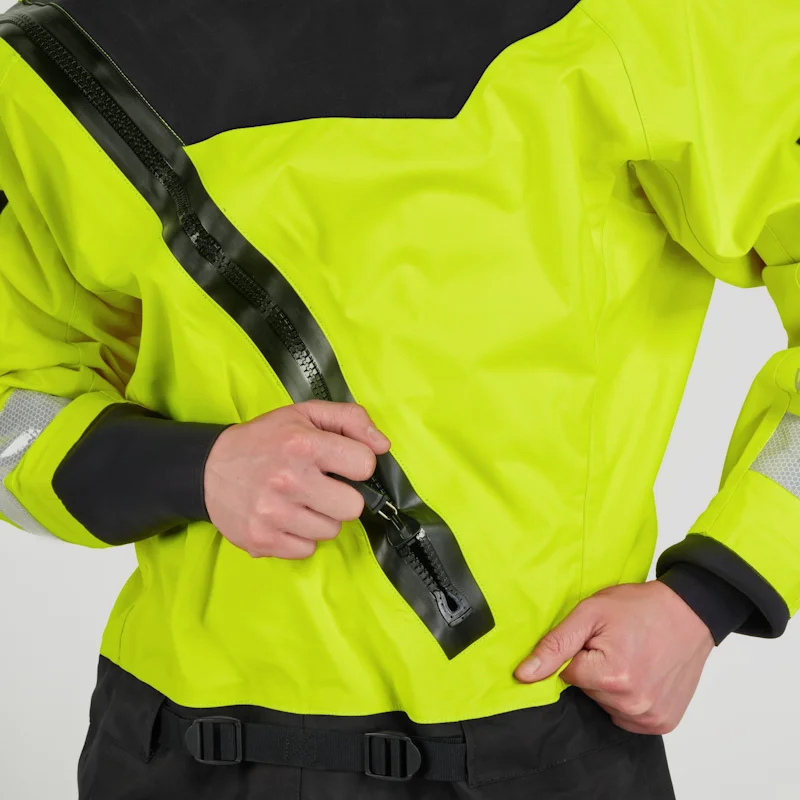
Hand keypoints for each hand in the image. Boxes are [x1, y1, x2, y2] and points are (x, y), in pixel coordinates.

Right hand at [204, 401, 390, 559]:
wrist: (208, 468)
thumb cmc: (264, 440)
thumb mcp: (305, 414)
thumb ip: (350, 419)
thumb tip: (383, 446)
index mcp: (303, 444)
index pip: (364, 465)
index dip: (356, 464)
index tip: (339, 463)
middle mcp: (289, 480)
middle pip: (353, 507)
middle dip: (341, 496)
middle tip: (320, 487)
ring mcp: (274, 514)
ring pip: (331, 531)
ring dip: (321, 517)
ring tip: (299, 501)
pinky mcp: (262, 540)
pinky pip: (307, 549)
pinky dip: (300, 536)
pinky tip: (285, 518)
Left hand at [514, 581, 713, 733]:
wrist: (690, 613)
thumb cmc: (639, 607)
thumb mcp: (590, 613)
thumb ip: (555, 645)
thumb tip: (523, 675)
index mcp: (611, 677)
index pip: (567, 675)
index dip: (579, 652)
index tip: (599, 638)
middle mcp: (632, 704)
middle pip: (587, 692)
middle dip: (594, 668)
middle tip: (616, 644)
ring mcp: (650, 717)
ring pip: (605, 705)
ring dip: (611, 685)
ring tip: (631, 656)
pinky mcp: (663, 723)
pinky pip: (627, 716)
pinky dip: (629, 699)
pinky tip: (642, 674)